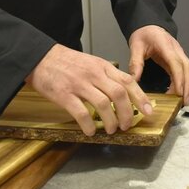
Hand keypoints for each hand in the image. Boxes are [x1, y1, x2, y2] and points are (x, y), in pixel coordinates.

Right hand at [26, 44, 150, 135]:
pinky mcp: (64, 94)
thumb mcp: (91, 63)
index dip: (140, 98)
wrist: (40, 57)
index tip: (149, 111)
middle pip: (119, 94)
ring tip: (111, 130)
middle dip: (127, 113)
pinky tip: (90, 131)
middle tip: (127, 126)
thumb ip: (106, 76)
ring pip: (103, 105)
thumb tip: (123, 94)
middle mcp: (94, 74)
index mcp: (103, 66)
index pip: (128, 81)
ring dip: (111, 121)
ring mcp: (79, 84)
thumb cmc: (67, 62)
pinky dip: (89, 125)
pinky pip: (81, 113)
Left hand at [127, 25, 188, 104]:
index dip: (179, 78)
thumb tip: (134, 80)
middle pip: (188, 68)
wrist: (148, 25)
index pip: (176, 63)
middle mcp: (176, 49)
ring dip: (188, 85)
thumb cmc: (143, 34)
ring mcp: (179, 53)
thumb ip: (135, 63)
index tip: (178, 91)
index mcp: (165, 45)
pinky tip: (179, 92)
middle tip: (184, 101)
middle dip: (188, 85)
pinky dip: (184, 82)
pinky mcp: (178, 58)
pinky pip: (184, 71)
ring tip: (183, 100)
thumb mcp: (136, 46)